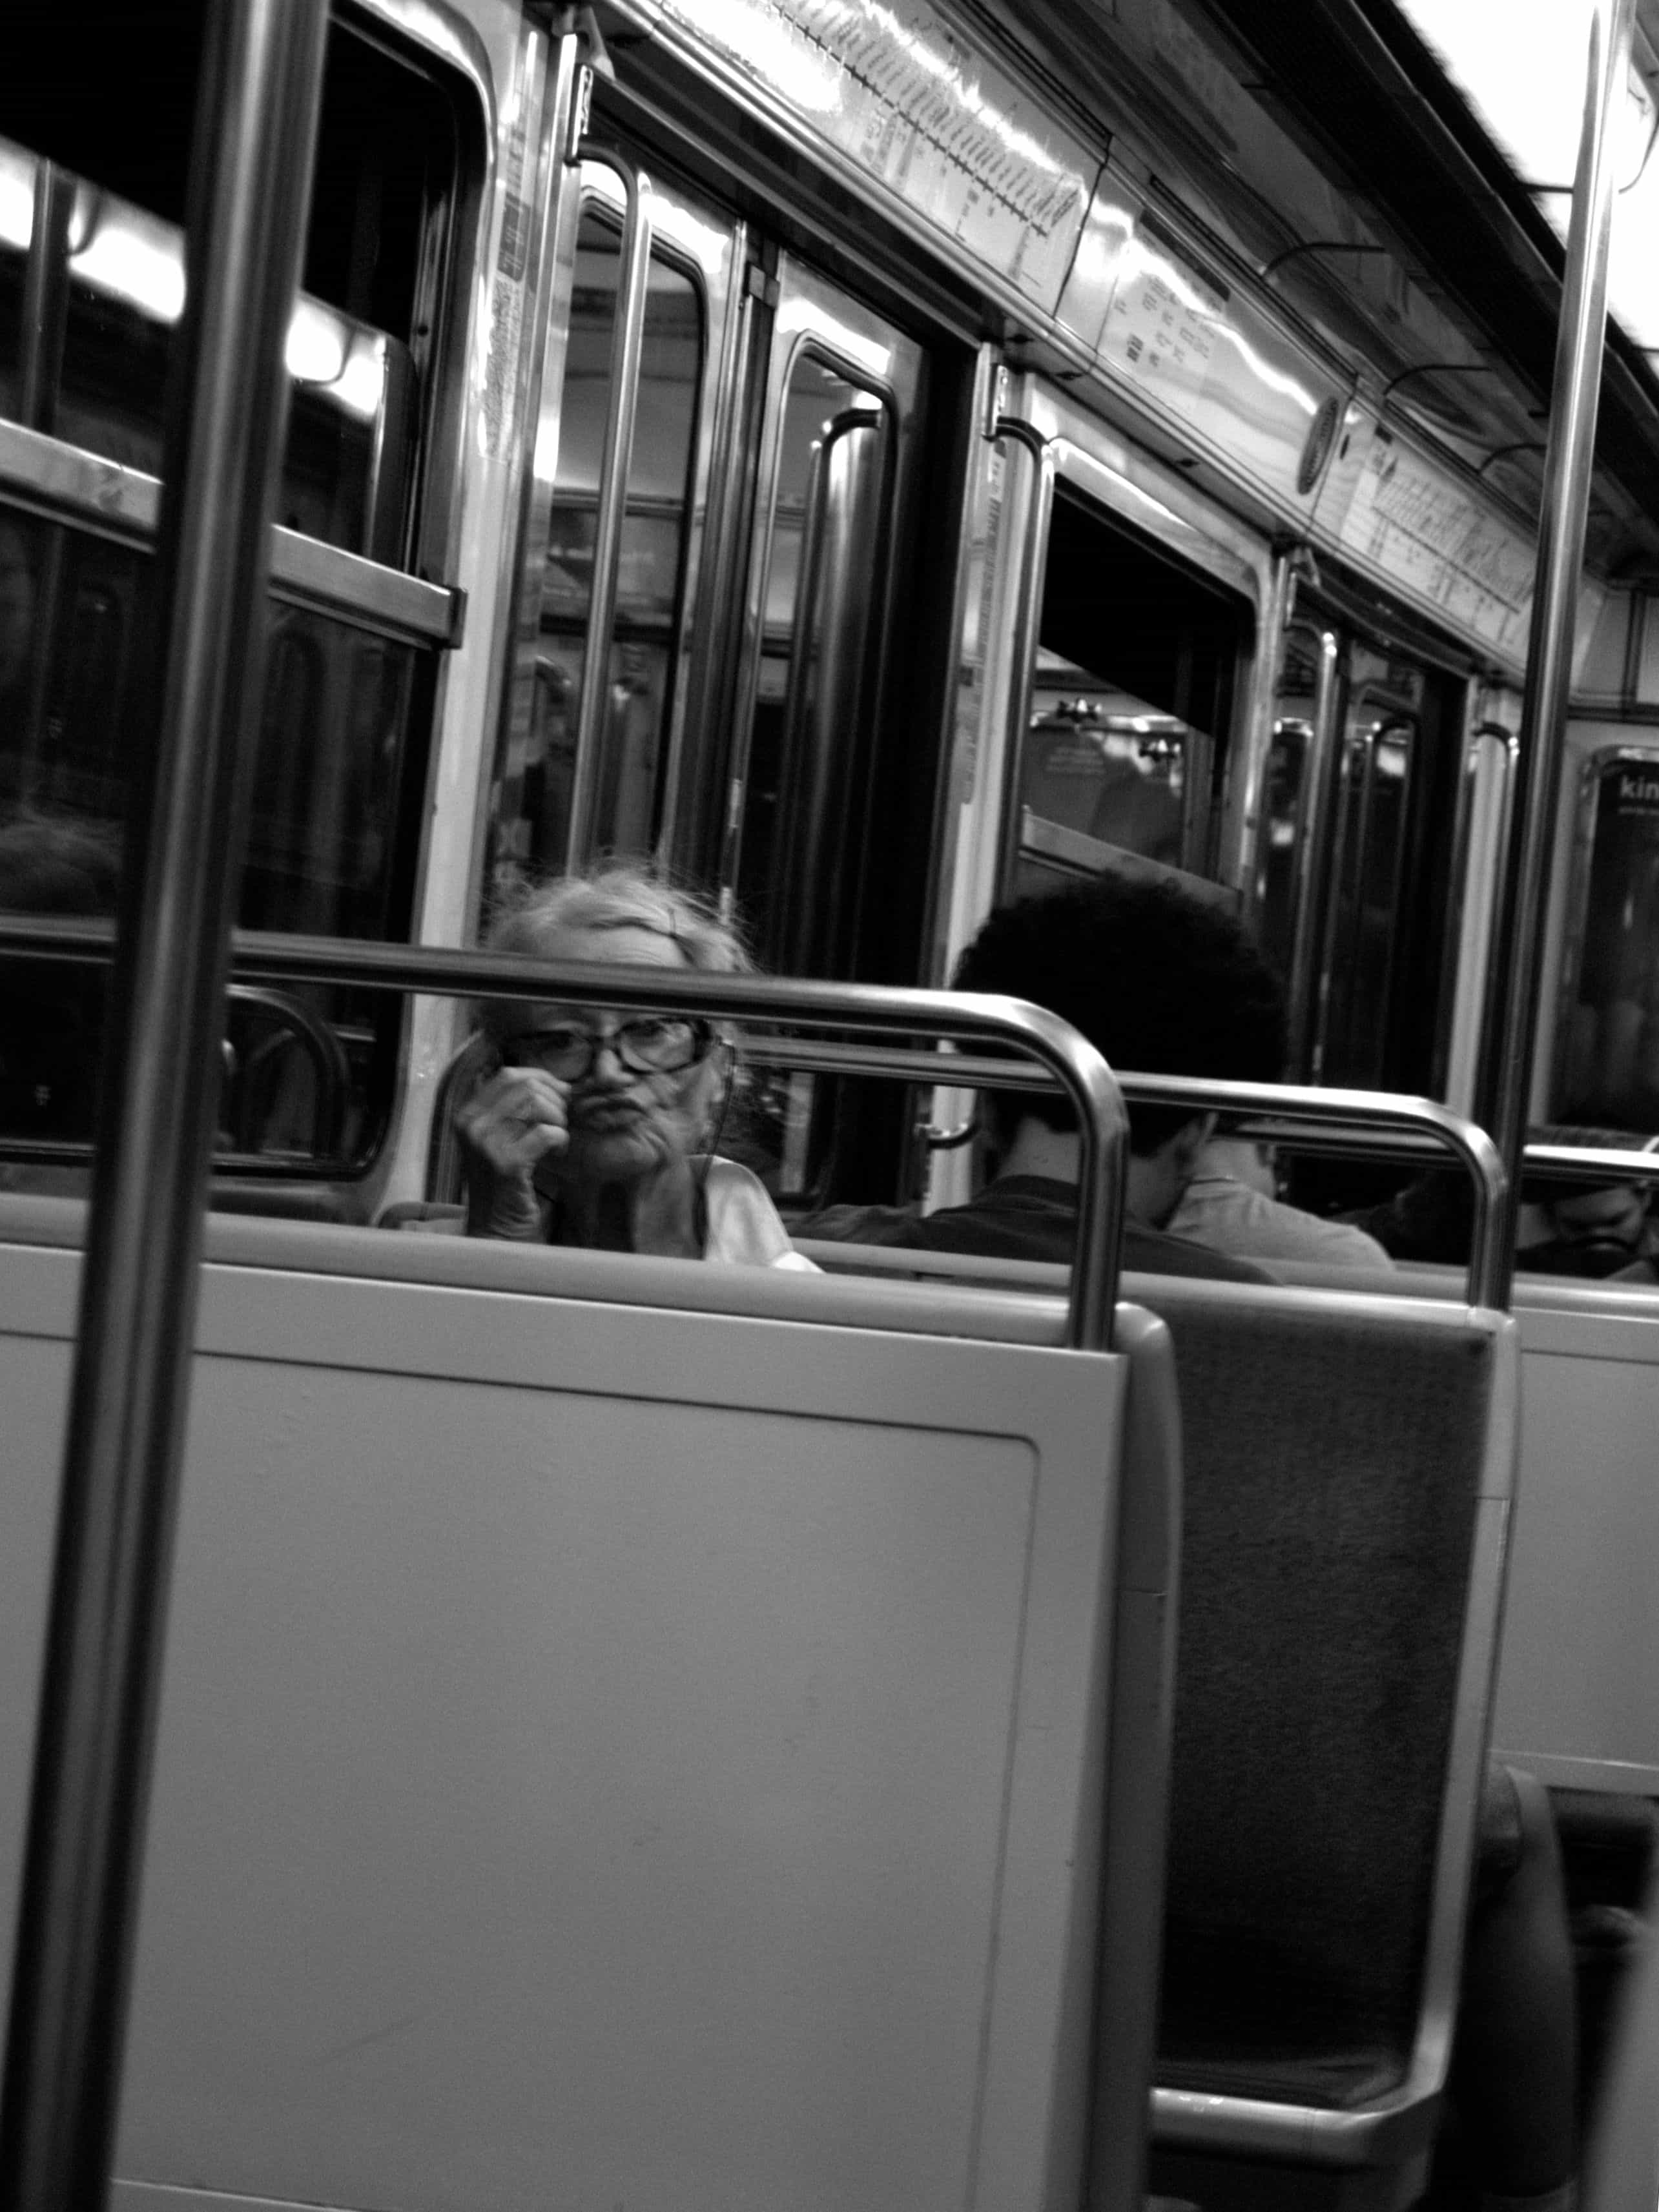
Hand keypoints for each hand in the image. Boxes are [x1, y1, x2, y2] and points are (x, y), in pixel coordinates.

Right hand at [456, 1063, 569, 1236]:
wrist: (496, 1228)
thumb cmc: (505, 1182)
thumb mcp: (501, 1138)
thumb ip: (515, 1109)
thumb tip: (554, 1082)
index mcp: (468, 1114)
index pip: (508, 1074)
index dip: (541, 1078)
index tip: (559, 1094)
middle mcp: (471, 1125)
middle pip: (525, 1086)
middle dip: (554, 1100)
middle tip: (561, 1122)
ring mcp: (486, 1144)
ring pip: (537, 1105)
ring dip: (558, 1120)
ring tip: (558, 1139)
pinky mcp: (506, 1164)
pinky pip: (546, 1133)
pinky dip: (561, 1140)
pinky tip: (558, 1153)